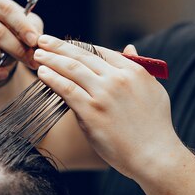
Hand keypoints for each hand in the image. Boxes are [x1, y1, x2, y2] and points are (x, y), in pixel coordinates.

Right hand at [0, 0, 43, 81]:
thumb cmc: (13, 29)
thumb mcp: (27, 23)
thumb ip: (34, 28)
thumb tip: (38, 40)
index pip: (6, 10)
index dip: (22, 26)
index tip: (34, 41)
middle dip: (19, 49)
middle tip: (34, 60)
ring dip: (4, 59)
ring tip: (15, 62)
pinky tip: (3, 73)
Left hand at [33, 35, 182, 178]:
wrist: (155, 155)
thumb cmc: (156, 126)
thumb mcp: (153, 89)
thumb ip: (138, 67)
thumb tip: (129, 48)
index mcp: (133, 71)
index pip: (101, 51)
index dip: (79, 46)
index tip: (65, 45)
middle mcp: (118, 78)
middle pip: (82, 56)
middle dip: (59, 46)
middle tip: (43, 40)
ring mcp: (103, 94)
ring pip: (71, 69)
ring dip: (51, 59)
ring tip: (38, 54)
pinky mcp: (91, 112)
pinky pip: (67, 89)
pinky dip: (52, 79)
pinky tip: (43, 73)